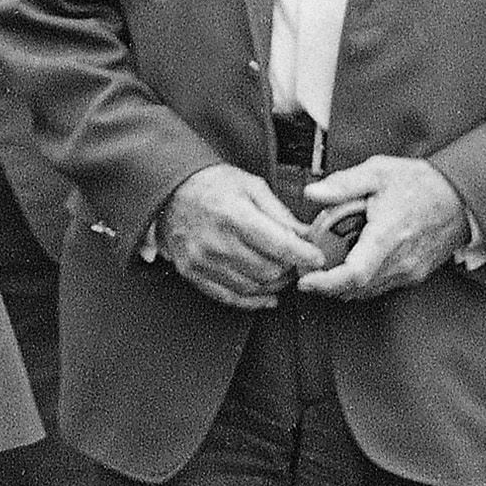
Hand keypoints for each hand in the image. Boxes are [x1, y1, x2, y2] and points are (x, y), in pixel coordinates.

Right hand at [155, 164, 327, 309]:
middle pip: (269, 271)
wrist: (169, 190)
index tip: (316, 257)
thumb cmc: (209, 184)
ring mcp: (202, 260)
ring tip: (279, 270)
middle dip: (290, 269)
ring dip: (274, 284)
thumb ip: (280, 213)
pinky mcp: (193, 273)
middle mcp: (216, 241)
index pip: (279, 246)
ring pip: (254, 287)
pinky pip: (230, 297)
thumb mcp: (250, 186)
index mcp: (233, 214)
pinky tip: (267, 295)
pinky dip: (254, 301)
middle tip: (296, 261)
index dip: (304, 256)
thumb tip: (306, 235)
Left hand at [296, 155, 470, 298]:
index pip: (354, 273)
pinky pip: (381, 286)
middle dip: (326, 283)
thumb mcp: (378, 171)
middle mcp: (400, 260)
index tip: (305, 280)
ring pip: (367, 291)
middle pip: (355, 287)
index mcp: (387, 235)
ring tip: (324, 265)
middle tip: (305, 269)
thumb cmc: (421, 184)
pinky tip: (350, 263)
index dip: (326, 282)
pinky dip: (361, 282)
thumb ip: (343, 183)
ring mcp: (410, 271)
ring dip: (342, 284)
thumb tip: (313, 192)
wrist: (460, 197)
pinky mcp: (415, 275)